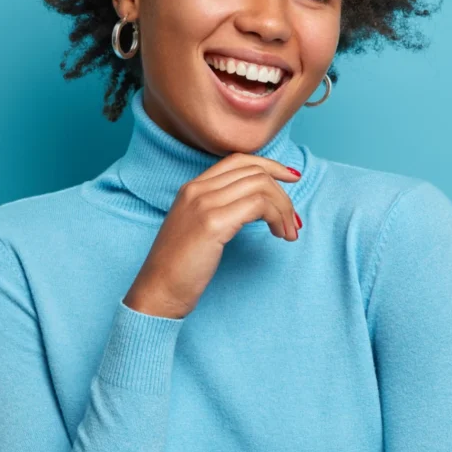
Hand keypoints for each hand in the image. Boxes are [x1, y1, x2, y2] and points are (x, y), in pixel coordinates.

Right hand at [122, 154, 301, 318]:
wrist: (158, 291)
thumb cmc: (180, 268)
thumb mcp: (198, 228)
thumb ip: (220, 209)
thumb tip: (259, 205)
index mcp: (192, 187)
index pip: (239, 160)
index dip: (270, 165)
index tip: (291, 178)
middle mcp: (197, 189)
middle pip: (254, 171)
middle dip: (283, 193)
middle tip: (293, 221)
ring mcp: (203, 203)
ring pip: (260, 186)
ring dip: (283, 208)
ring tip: (288, 233)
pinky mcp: (212, 223)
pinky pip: (258, 205)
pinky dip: (276, 217)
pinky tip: (279, 235)